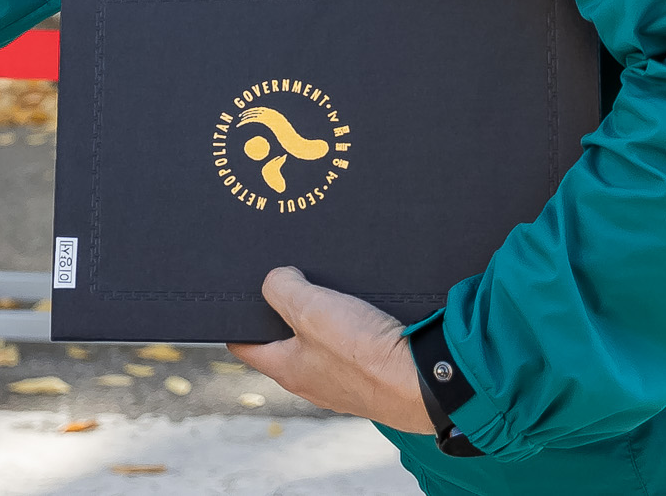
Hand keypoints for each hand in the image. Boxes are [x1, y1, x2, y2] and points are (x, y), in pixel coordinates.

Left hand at [227, 267, 431, 433]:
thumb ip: (281, 288)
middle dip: (285, 312)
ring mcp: (345, 385)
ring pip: (323, 345)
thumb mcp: (309, 307)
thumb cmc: (364, 353)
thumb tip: (278, 279)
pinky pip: (355, 350)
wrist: (429, 383)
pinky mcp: (375, 379)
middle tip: (290, 283)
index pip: (246, 346)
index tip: (236, 300)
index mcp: (287, 370)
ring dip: (324, 319)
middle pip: (286, 342)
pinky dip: (354, 329)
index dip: (237, 321)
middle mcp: (313, 383)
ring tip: (329, 290)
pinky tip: (363, 309)